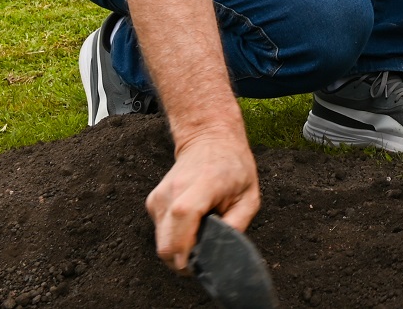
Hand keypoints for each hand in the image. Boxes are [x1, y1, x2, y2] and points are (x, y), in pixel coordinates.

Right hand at [144, 132, 261, 273]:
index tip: (197, 264)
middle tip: (203, 258)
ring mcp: (159, 196)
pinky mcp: (153, 202)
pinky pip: (161, 232)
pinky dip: (174, 237)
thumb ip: (236, 226)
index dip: (186, 248)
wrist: (208, 138)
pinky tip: (191, 226)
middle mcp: (174, 191)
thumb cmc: (232, 166)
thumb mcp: (249, 196)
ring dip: (179, 249)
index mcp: (202, 184)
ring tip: (200, 235)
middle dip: (183, 260)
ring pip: (162, 242)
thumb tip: (220, 253)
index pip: (184, 217)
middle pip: (166, 242)